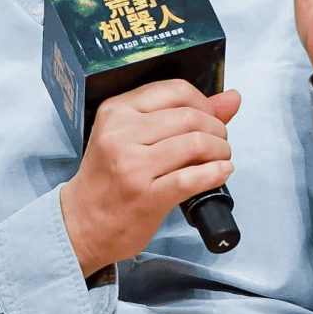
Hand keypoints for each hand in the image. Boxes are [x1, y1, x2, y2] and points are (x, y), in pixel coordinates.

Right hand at [60, 80, 240, 276]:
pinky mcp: (146, 196)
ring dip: (220, 151)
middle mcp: (121, 133)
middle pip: (190, 116)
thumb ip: (180, 114)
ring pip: (196, 143)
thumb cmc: (108, 179)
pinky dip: (216, 173)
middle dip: (217, 129)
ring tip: (220, 159)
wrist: (81, 223)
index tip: (211, 119)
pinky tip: (221, 173)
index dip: (205, 103)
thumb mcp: (131, 137)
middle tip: (220, 143)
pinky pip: (192, 178)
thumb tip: (231, 98)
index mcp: (116, 111)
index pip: (175, 90)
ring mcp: (132, 166)